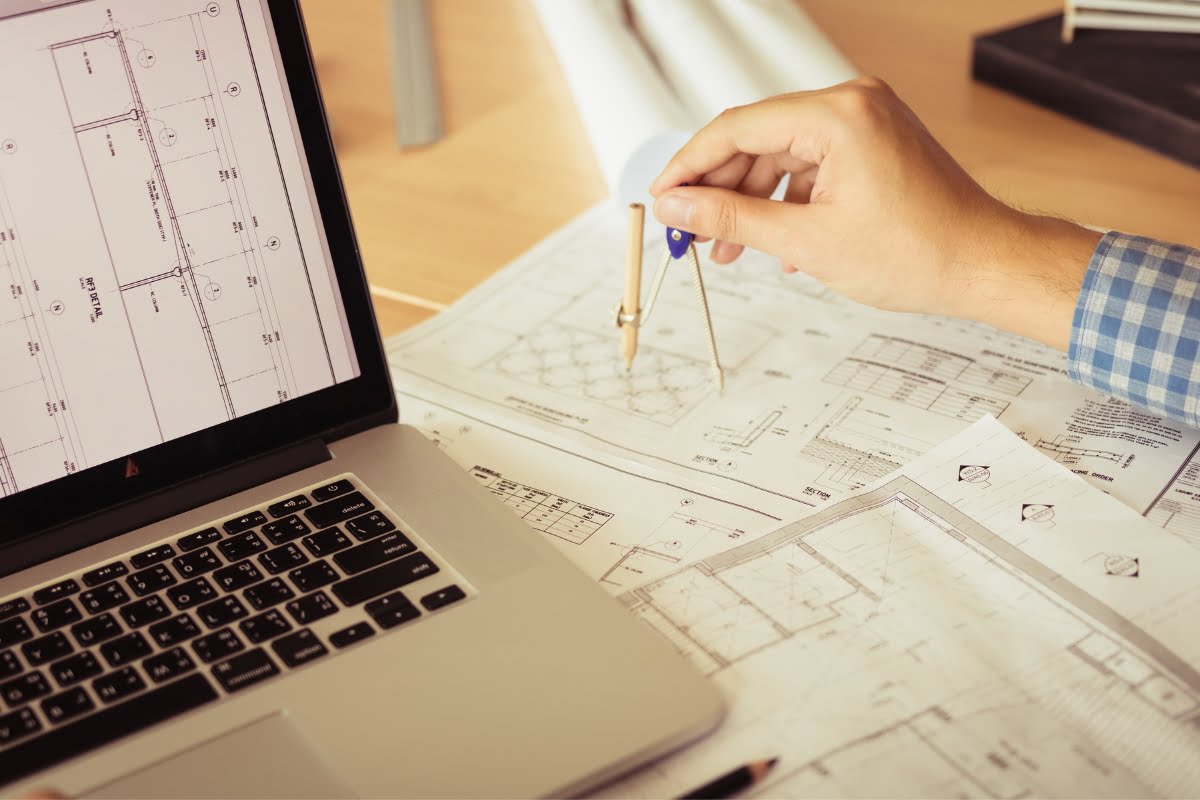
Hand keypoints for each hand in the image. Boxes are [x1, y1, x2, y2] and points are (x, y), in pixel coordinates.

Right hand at [649, 78, 1100, 349]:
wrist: (983, 264)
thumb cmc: (919, 252)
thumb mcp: (806, 241)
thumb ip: (731, 217)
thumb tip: (677, 205)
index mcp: (838, 115)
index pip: (737, 127)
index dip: (688, 165)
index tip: (660, 197)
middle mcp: (851, 103)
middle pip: (755, 138)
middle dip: (717, 188)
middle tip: (687, 231)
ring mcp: (863, 119)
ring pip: (778, 153)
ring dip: (748, 199)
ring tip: (726, 247)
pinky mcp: (870, 141)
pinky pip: (808, 162)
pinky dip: (783, 198)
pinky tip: (770, 239)